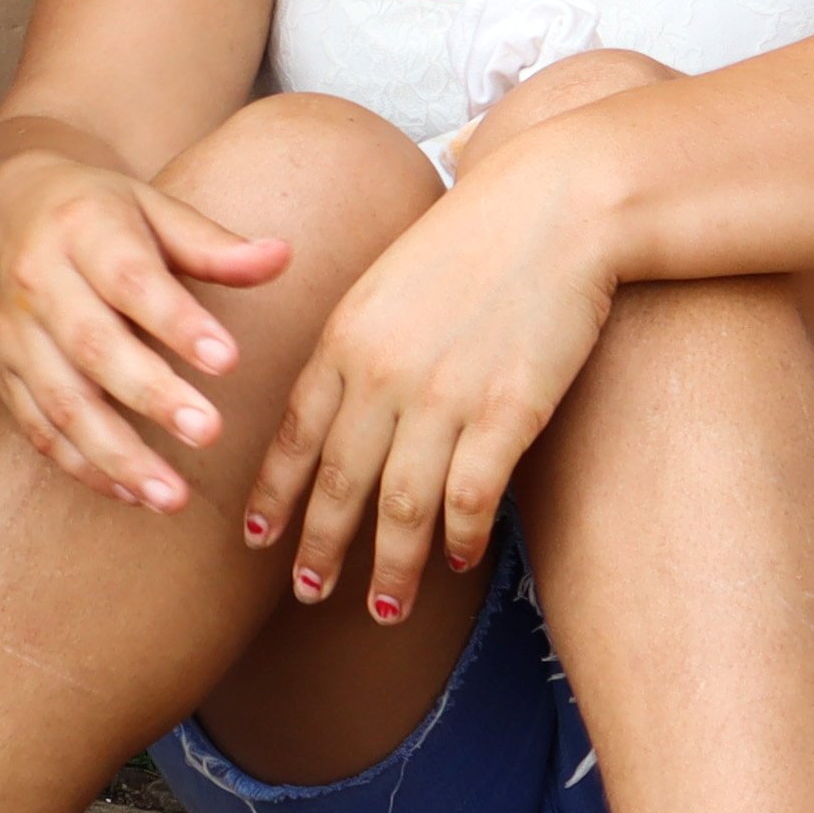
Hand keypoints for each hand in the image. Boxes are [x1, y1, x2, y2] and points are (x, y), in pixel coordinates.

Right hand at [0, 151, 290, 512]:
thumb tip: (282, 256)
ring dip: (117, 455)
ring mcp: (13, 334)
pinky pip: (38, 430)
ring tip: (172, 496)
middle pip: (93, 346)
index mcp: (83, 230)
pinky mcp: (0, 374)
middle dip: (151, 396)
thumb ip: (212, 244)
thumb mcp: (151, 209)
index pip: (132, 281)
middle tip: (209, 433)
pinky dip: (83, 467)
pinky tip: (132, 494)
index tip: (228, 361)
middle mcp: (39, 282)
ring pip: (61, 403)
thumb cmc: (95, 215)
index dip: (178, 323)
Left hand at [238, 171, 616, 626]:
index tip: (256, 540)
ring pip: (401, 506)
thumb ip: (360, 340)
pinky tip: (459, 562)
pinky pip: (471, 497)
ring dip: (390, 566)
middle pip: (340, 482)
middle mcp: (382, 373)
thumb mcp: (391, 279)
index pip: (296, 434)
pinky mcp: (507, 411)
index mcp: (346, 337)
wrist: (557, 203)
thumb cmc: (478, 235)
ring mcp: (444, 395)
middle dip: (321, 547)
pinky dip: (460, 538)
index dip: (275, 493)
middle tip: (309, 594)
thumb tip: (343, 398)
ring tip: (382, 608)